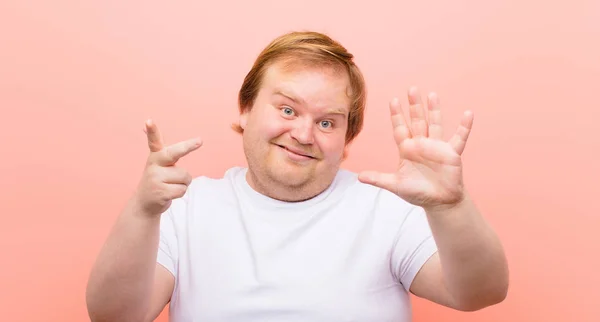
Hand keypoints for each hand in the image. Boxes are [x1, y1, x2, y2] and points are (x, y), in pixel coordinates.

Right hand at [133, 119, 201, 216]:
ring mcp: (155, 178)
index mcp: (155, 156)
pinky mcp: (160, 192)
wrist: (144, 204)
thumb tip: (145, 126)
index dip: (152, 131)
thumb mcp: (159, 164)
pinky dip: (180, 192)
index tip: (149, 121)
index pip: (153, 141)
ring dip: (183, 183)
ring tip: (170, 186)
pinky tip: (169, 194)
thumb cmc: (158, 181)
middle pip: (174, 153)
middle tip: (200, 140)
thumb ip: (161, 148)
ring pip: (185, 176)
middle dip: (187, 146)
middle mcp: (154, 165)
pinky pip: (183, 189)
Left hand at [358, 87, 473, 210]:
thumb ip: (379, 179)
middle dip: (414, 106)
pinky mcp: (451, 153)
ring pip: (435, 124)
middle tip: (412, 89)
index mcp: (407, 149)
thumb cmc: (417, 192)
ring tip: (432, 95)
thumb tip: (359, 177)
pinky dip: (464, 127)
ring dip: (434, 110)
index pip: (400, 128)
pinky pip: (459, 138)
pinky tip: (468, 114)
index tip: (393, 100)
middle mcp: (421, 144)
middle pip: (417, 121)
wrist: (439, 202)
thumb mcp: (395, 185)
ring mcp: (437, 147)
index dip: (397, 115)